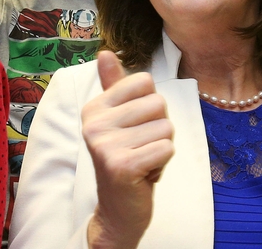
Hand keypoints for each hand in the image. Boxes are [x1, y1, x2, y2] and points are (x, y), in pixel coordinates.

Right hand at [83, 51, 173, 248]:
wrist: (118, 209)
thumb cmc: (125, 157)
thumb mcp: (119, 119)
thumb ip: (115, 85)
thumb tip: (106, 52)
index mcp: (94, 107)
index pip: (145, 81)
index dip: (151, 106)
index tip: (135, 127)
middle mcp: (94, 124)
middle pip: (159, 103)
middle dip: (159, 128)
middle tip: (140, 147)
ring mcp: (105, 145)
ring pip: (166, 127)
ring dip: (162, 147)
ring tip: (142, 160)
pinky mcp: (121, 166)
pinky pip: (167, 148)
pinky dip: (163, 163)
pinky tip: (145, 173)